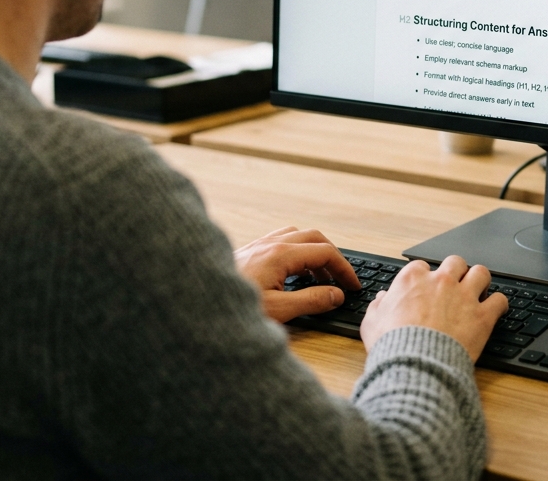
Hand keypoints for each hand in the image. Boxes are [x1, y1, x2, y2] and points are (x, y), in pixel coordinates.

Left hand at [233, 226, 360, 323]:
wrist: (195, 303)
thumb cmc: (231, 309)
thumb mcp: (278, 311)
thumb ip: (311, 301)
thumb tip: (336, 295)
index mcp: (280, 254)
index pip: (325, 252)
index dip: (344, 268)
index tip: (353, 285)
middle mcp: (270, 243)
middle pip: (314, 237)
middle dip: (332, 257)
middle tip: (341, 279)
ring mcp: (258, 244)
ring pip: (297, 236)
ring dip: (313, 252)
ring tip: (319, 278)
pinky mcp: (248, 251)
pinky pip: (280, 241)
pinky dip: (296, 252)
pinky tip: (292, 273)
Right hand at [360, 256, 508, 361]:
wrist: (416, 365)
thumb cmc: (393, 345)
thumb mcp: (372, 323)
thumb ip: (378, 307)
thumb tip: (381, 300)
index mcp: (413, 279)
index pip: (422, 266)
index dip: (425, 278)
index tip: (426, 288)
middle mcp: (441, 281)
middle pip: (455, 262)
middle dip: (457, 272)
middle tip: (456, 286)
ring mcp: (464, 296)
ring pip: (481, 273)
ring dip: (480, 281)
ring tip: (479, 291)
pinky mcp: (482, 316)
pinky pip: (500, 300)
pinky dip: (499, 304)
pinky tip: (496, 310)